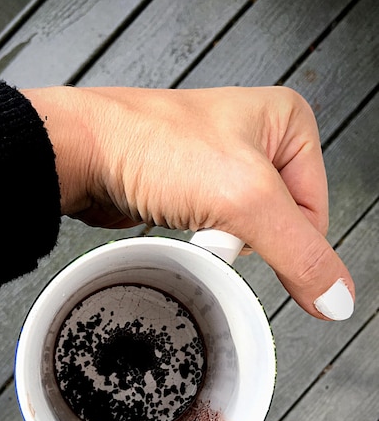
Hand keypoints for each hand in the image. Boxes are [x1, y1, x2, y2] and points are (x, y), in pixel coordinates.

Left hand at [21, 85, 353, 320]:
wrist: (83, 154)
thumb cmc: (150, 145)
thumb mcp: (245, 199)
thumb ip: (301, 253)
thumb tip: (337, 296)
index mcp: (288, 123)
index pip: (316, 211)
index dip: (288, 239)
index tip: (251, 238)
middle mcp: (259, 140)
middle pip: (283, 223)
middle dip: (248, 236)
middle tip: (216, 215)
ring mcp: (224, 165)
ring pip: (248, 231)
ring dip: (222, 238)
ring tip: (192, 211)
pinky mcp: (195, 189)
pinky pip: (217, 231)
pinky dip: (202, 239)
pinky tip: (181, 220)